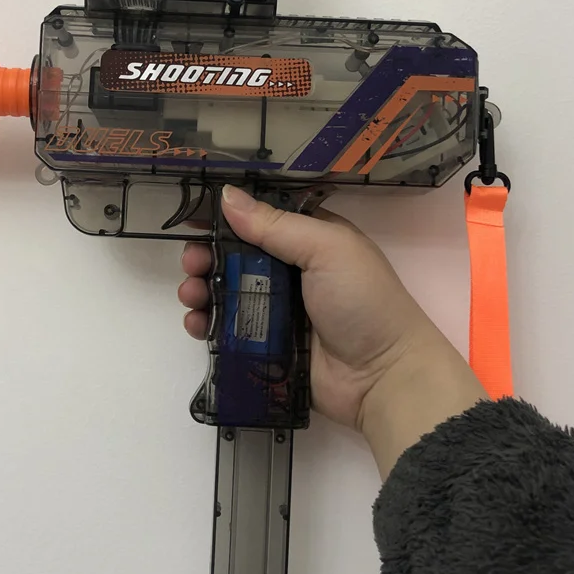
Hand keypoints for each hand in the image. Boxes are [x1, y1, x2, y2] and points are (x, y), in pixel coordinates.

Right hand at [179, 185, 484, 476]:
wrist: (383, 378)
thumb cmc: (362, 301)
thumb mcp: (326, 249)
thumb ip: (275, 225)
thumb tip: (226, 195)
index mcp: (309, 241)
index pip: (260, 220)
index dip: (226, 218)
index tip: (194, 219)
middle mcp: (290, 273)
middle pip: (235, 257)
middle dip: (207, 256)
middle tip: (191, 261)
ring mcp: (276, 312)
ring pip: (225, 293)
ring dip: (201, 289)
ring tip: (191, 294)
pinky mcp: (265, 347)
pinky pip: (227, 331)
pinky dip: (206, 325)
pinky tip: (196, 323)